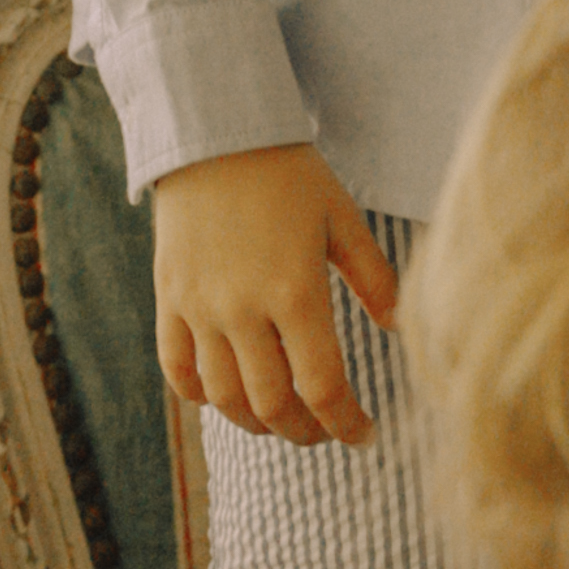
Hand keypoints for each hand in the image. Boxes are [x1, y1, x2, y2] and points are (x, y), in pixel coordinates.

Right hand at [153, 145, 398, 445]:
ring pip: (225, 398)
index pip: (323, 388)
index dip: (346, 424)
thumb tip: (399, 330)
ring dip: (257, 423)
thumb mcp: (343, 220)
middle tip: (325, 431)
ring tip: (282, 419)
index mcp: (295, 292)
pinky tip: (227, 396)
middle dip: (305, 432)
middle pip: (273, 406)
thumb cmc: (288, 173)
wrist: (213, 133)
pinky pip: (177, 370)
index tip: (363, 434)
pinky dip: (201, 396)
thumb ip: (374, 278)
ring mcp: (199, 308)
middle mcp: (243, 310)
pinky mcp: (169, 299)